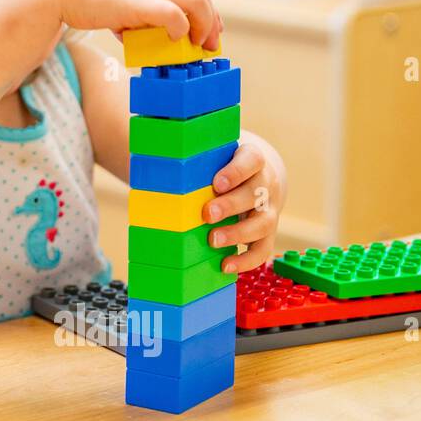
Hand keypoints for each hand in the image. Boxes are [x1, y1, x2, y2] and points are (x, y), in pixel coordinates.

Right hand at [34, 0, 224, 50]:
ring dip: (204, 26)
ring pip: (196, 0)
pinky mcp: (136, 0)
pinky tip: (174, 40)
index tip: (205, 29)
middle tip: (209, 44)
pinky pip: (173, 15)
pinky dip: (180, 28)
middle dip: (210, 21)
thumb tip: (133, 32)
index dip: (203, 8)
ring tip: (198, 47)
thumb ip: (128, 7)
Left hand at [202, 134, 286, 273]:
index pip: (251, 160)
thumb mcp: (216, 155)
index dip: (236, 172)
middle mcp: (266, 184)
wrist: (257, 176)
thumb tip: (150, 166)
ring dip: (238, 234)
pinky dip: (245, 260)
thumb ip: (197, 160)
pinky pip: (263, 249)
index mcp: (253, 160)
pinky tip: (225, 265)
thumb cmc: (226, 165)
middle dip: (231, 205)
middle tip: (207, 214)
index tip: (217, 183)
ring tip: (213, 240)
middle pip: (255, 194)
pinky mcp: (268, 232)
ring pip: (263, 223)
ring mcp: (269, 209)